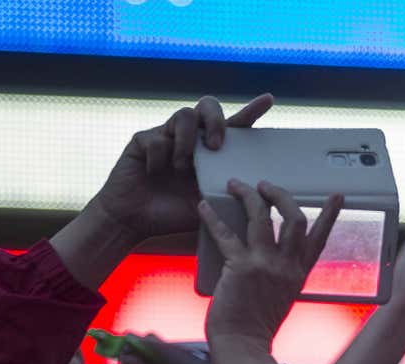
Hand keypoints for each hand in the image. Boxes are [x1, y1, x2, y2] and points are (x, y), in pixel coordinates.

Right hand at [88, 95, 273, 245]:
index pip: (234, 127)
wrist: (135, 221)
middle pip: (208, 106)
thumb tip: (262, 195)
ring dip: (187, 142)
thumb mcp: (211, 206)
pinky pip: (156, 138)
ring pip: (184, 116)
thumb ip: (230, 194)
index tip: (269, 100)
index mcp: (211, 153)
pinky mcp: (143, 139)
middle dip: (216, 120)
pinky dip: (159, 158)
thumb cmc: (174, 215)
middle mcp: (191, 139)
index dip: (251, 111)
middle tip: (217, 146)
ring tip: (182, 168)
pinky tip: (154, 173)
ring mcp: (167, 136)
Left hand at [199, 180, 341, 363]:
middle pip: (296, 218)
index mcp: (298, 274)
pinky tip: (204, 206)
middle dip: (281, 195)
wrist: (242, 346)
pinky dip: (213, 217)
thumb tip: (264, 255)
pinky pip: (227, 234)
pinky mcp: (241, 266)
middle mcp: (287, 266)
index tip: (336, 197)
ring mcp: (266, 265)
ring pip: (264, 217)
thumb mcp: (280, 298)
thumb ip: (279, 275)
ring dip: (249, 196)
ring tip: (237, 185)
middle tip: (266, 186)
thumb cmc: (255, 327)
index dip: (329, 215)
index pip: (320, 239)